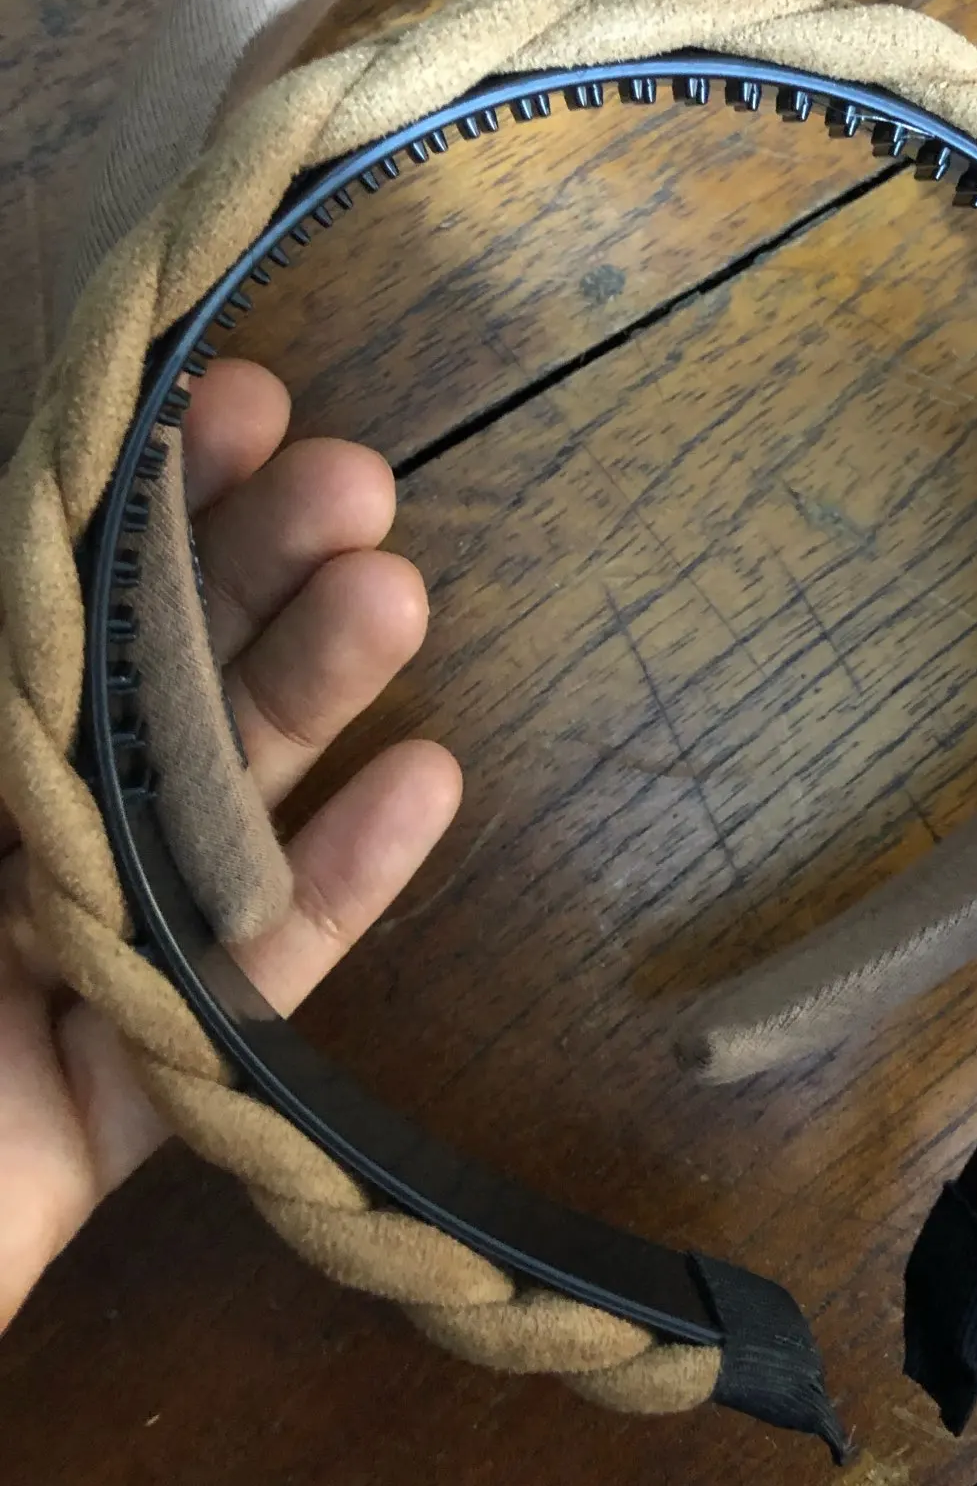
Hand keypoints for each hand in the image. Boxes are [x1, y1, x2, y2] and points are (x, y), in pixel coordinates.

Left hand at [0, 359, 461, 1327]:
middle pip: (153, 684)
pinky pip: (256, 977)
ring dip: (312, 696)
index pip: (55, 603)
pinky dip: (343, 882)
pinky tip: (427, 779)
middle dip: (252, 571)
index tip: (237, 405)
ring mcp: (81, 952)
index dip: (146, 498)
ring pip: (218, 806)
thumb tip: (11, 521)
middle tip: (357, 480)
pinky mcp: (140, 1080)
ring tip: (399, 595)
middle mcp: (16, 836)